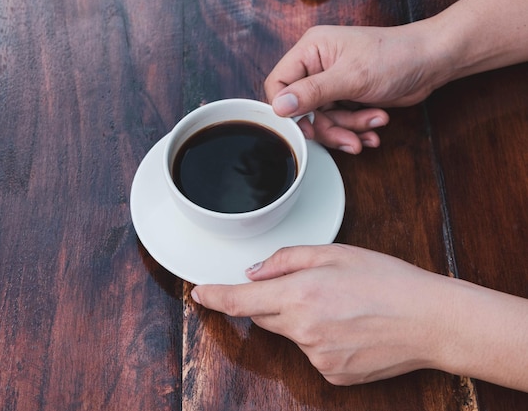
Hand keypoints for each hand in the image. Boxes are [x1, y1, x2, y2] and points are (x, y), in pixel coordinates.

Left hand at [191, 244, 453, 384]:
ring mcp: (316, 357)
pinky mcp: (332, 375)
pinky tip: (349, 328)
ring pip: (290, 334)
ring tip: (341, 307)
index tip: (199, 293)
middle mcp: (302, 330)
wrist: (430, 321)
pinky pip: (311, 353)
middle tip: (309, 288)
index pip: (240, 300)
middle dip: (273, 301)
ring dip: (301, 320)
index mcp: (300, 294)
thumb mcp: (336, 253)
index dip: (214, 296)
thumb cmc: (387, 280)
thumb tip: (254, 273)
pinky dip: (320, 339)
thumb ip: (286, 260)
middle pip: (263, 316)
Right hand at [265, 24, 444, 152]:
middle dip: (328, 127)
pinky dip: (357, 129)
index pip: (278, 83)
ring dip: (348, 129)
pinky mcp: (346, 97)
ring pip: (323, 120)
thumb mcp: (351, 77)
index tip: (305, 125)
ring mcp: (332, 83)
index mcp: (311, 50)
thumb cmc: (396, 56)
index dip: (287, 109)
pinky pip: (340, 122)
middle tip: (346, 137)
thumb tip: (279, 106)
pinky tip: (375, 127)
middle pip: (302, 109)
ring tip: (372, 127)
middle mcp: (317, 66)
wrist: (433, 62)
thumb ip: (312, 92)